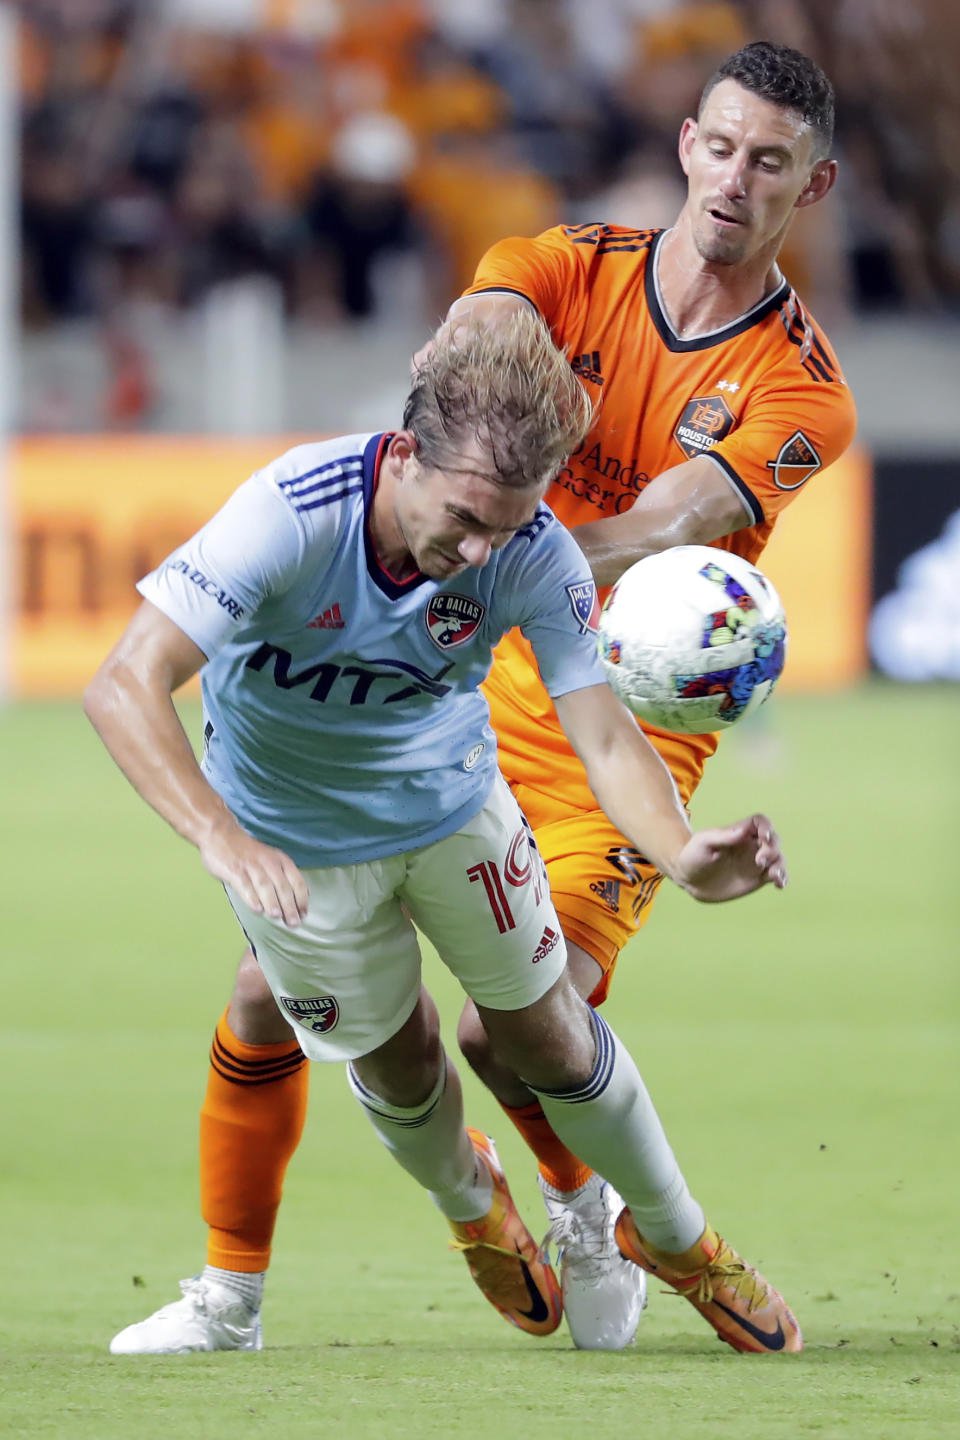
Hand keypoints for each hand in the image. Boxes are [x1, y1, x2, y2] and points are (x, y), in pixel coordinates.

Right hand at [199, 816, 309, 926]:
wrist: (222, 835)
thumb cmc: (249, 852)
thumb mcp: (272, 859)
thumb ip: (286, 876)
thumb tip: (305, 894)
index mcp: (281, 860)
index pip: (297, 881)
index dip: (301, 899)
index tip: (303, 915)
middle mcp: (268, 862)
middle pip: (282, 886)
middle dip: (289, 906)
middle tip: (293, 922)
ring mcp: (251, 866)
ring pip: (265, 885)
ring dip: (272, 902)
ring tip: (276, 916)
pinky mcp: (235, 870)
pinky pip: (245, 885)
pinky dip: (251, 897)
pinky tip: (256, 909)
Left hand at [671, 814, 786, 902]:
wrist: (689, 878)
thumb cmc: (694, 855)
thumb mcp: (704, 842)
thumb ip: (724, 836)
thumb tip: (744, 830)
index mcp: (740, 832)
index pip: (761, 822)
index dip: (767, 827)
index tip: (764, 837)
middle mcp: (751, 845)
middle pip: (774, 840)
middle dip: (772, 848)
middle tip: (759, 861)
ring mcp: (756, 862)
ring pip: (778, 859)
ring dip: (781, 866)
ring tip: (773, 876)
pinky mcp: (757, 879)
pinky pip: (775, 876)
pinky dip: (781, 878)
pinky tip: (779, 884)